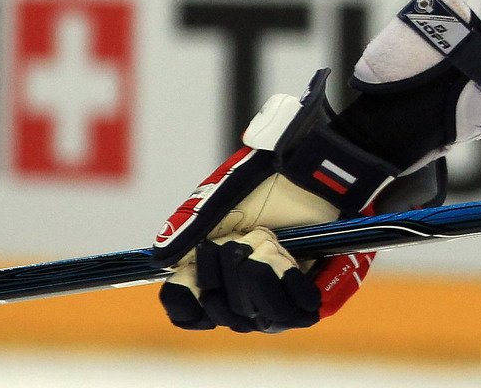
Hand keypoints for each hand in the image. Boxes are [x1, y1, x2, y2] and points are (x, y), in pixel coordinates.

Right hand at [150, 73, 437, 332]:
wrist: (321, 161)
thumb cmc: (271, 174)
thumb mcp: (222, 195)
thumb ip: (190, 225)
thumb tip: (159, 260)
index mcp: (216, 269)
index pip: (189, 310)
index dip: (184, 303)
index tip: (186, 278)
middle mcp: (247, 289)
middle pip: (221, 315)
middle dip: (221, 280)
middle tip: (232, 242)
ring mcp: (282, 294)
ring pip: (258, 319)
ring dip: (253, 284)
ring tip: (261, 246)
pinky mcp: (317, 291)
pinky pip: (299, 313)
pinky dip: (287, 290)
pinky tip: (287, 264)